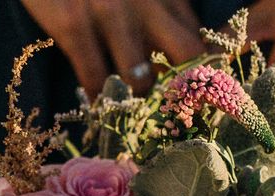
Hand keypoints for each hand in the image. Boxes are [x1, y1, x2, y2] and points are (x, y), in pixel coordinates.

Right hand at [20, 0, 204, 97]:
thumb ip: (166, 17)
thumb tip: (188, 61)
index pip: (200, 43)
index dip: (201, 74)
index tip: (196, 95)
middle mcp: (146, 2)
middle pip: (187, 57)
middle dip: (181, 87)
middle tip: (168, 106)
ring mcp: (110, 13)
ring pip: (140, 79)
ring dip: (135, 98)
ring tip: (128, 103)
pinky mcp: (73, 24)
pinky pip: (94, 78)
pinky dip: (98, 98)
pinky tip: (98, 102)